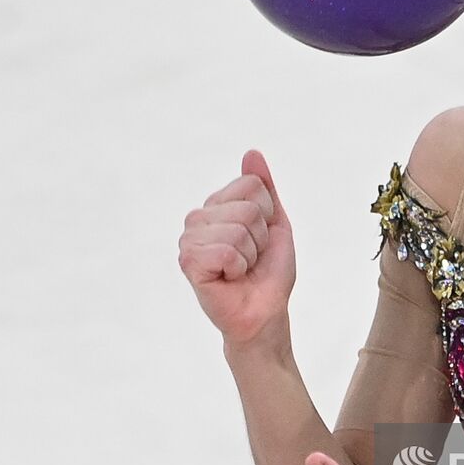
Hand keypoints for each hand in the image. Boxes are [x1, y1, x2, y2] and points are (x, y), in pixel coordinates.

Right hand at [177, 149, 296, 346]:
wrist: (265, 311)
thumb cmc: (268, 271)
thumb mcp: (274, 224)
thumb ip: (264, 188)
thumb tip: (252, 153)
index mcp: (216, 206)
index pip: (251, 185)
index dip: (267, 214)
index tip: (261, 238)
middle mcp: (197, 219)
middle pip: (246, 208)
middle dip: (259, 238)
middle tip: (251, 259)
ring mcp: (189, 240)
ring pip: (238, 229)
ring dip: (250, 255)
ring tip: (240, 270)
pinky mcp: (188, 262)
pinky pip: (226, 251)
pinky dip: (238, 268)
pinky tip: (229, 278)